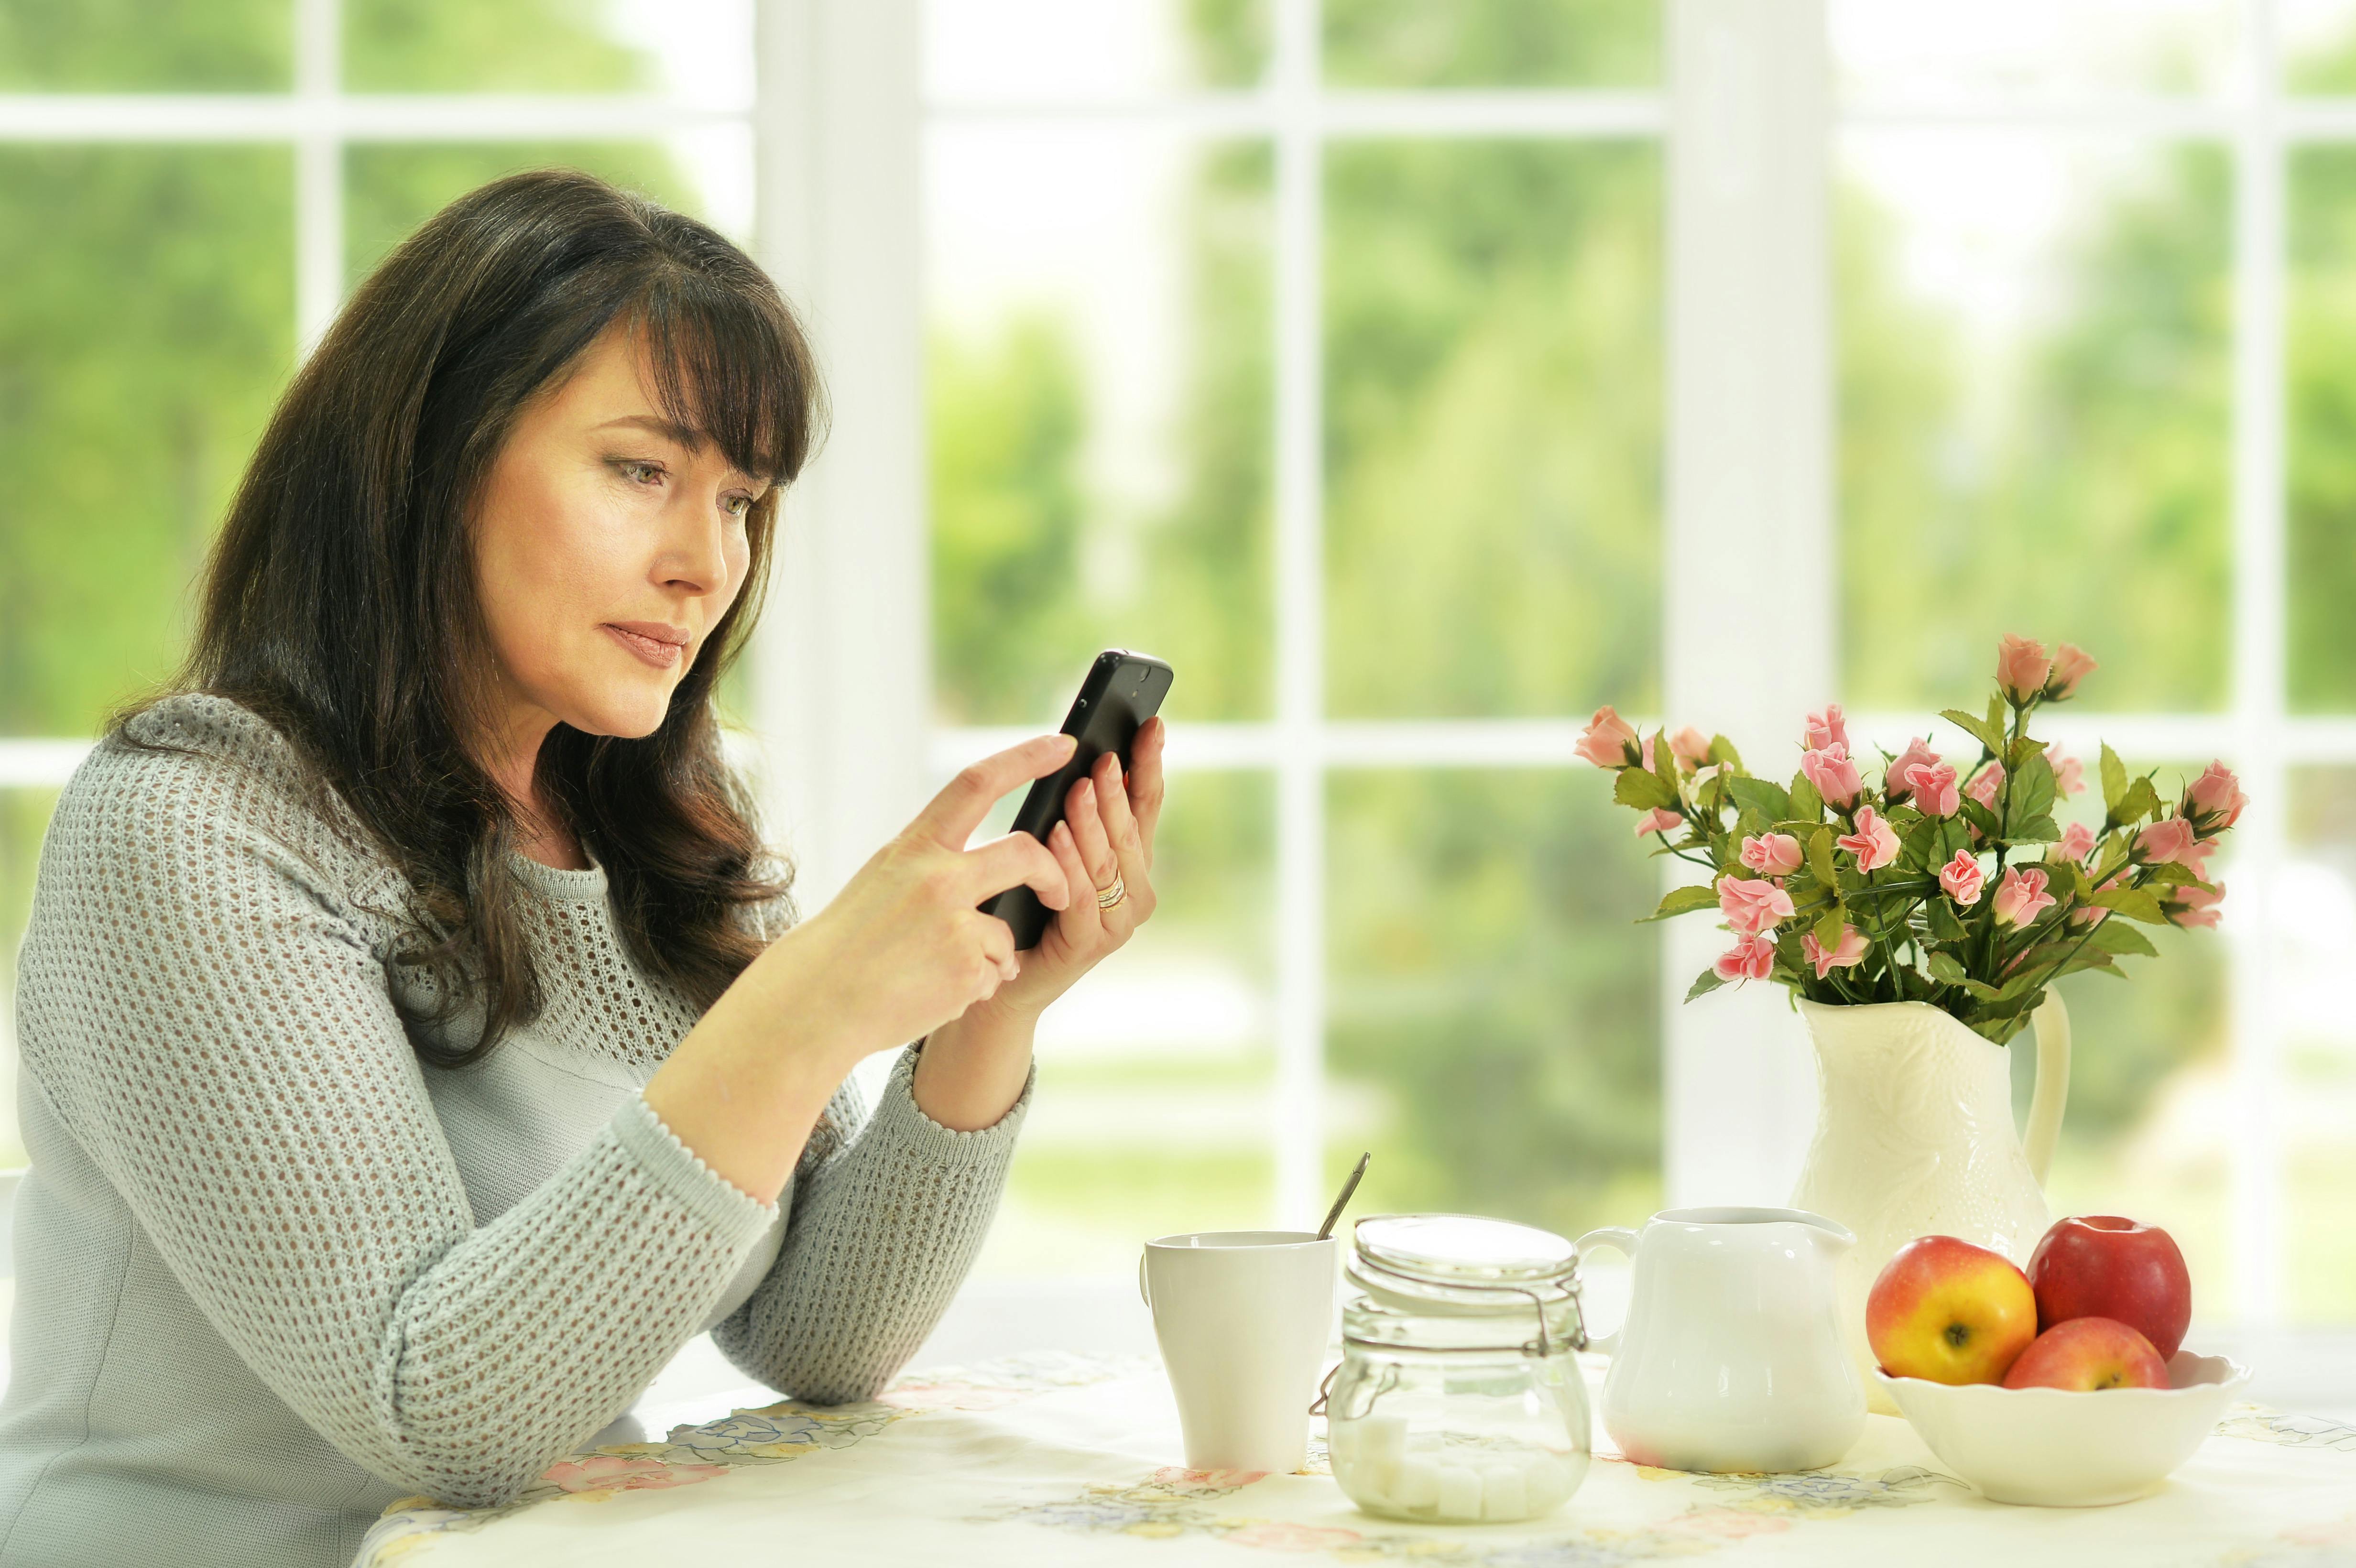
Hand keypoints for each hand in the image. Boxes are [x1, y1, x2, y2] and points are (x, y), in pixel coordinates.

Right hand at [768, 732, 1078, 1065]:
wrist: (816, 1001)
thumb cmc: (850, 941)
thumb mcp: (886, 879)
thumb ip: (935, 863)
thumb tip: (995, 864)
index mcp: (915, 847)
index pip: (977, 783)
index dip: (1025, 758)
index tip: (1063, 744)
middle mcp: (938, 878)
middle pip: (1025, 854)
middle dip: (1053, 875)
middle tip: (1059, 893)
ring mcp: (954, 926)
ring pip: (1006, 935)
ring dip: (990, 958)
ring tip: (938, 971)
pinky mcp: (965, 972)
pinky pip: (994, 976)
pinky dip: (974, 988)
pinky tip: (932, 992)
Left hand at [981, 715, 1166, 1019]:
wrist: (1004, 980)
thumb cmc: (1028, 908)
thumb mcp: (1057, 850)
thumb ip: (1076, 816)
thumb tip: (1082, 757)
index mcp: (1132, 863)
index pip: (1147, 804)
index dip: (1150, 764)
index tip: (1152, 724)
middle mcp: (1134, 892)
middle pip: (1130, 831)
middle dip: (1118, 791)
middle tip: (1103, 758)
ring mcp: (1116, 922)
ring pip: (1108, 862)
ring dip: (1093, 823)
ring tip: (1078, 788)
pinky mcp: (1088, 945)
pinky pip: (1079, 896)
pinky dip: (1068, 863)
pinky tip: (1055, 835)